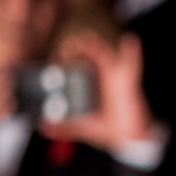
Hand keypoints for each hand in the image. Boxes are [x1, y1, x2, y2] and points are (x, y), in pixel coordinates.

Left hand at [40, 31, 155, 151]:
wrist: (131, 137)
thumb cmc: (111, 128)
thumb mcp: (85, 128)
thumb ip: (65, 128)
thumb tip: (43, 127)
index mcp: (93, 85)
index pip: (79, 63)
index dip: (68, 56)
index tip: (56, 58)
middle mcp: (104, 78)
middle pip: (91, 54)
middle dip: (79, 46)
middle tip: (68, 46)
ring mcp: (117, 79)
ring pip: (107, 55)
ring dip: (97, 45)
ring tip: (87, 38)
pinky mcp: (129, 84)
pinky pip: (132, 66)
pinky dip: (132, 53)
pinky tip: (130, 41)